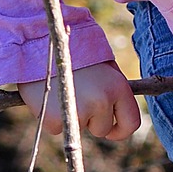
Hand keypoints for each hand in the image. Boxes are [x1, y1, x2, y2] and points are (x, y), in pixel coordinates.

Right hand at [18, 61, 140, 139]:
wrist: (41, 40)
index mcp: (118, 87)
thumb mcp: (105, 68)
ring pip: (78, 130)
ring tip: (62, 92)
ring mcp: (77, 111)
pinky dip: (51, 117)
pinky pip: (55, 128)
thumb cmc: (76, 53)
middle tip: (77, 97)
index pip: (131, 123)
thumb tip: (117, 117)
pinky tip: (48, 96)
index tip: (110, 131)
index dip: (120, 131)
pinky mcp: (54, 118)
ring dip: (71, 117)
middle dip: (91, 120)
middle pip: (101, 129)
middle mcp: (101, 101)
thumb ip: (114, 92)